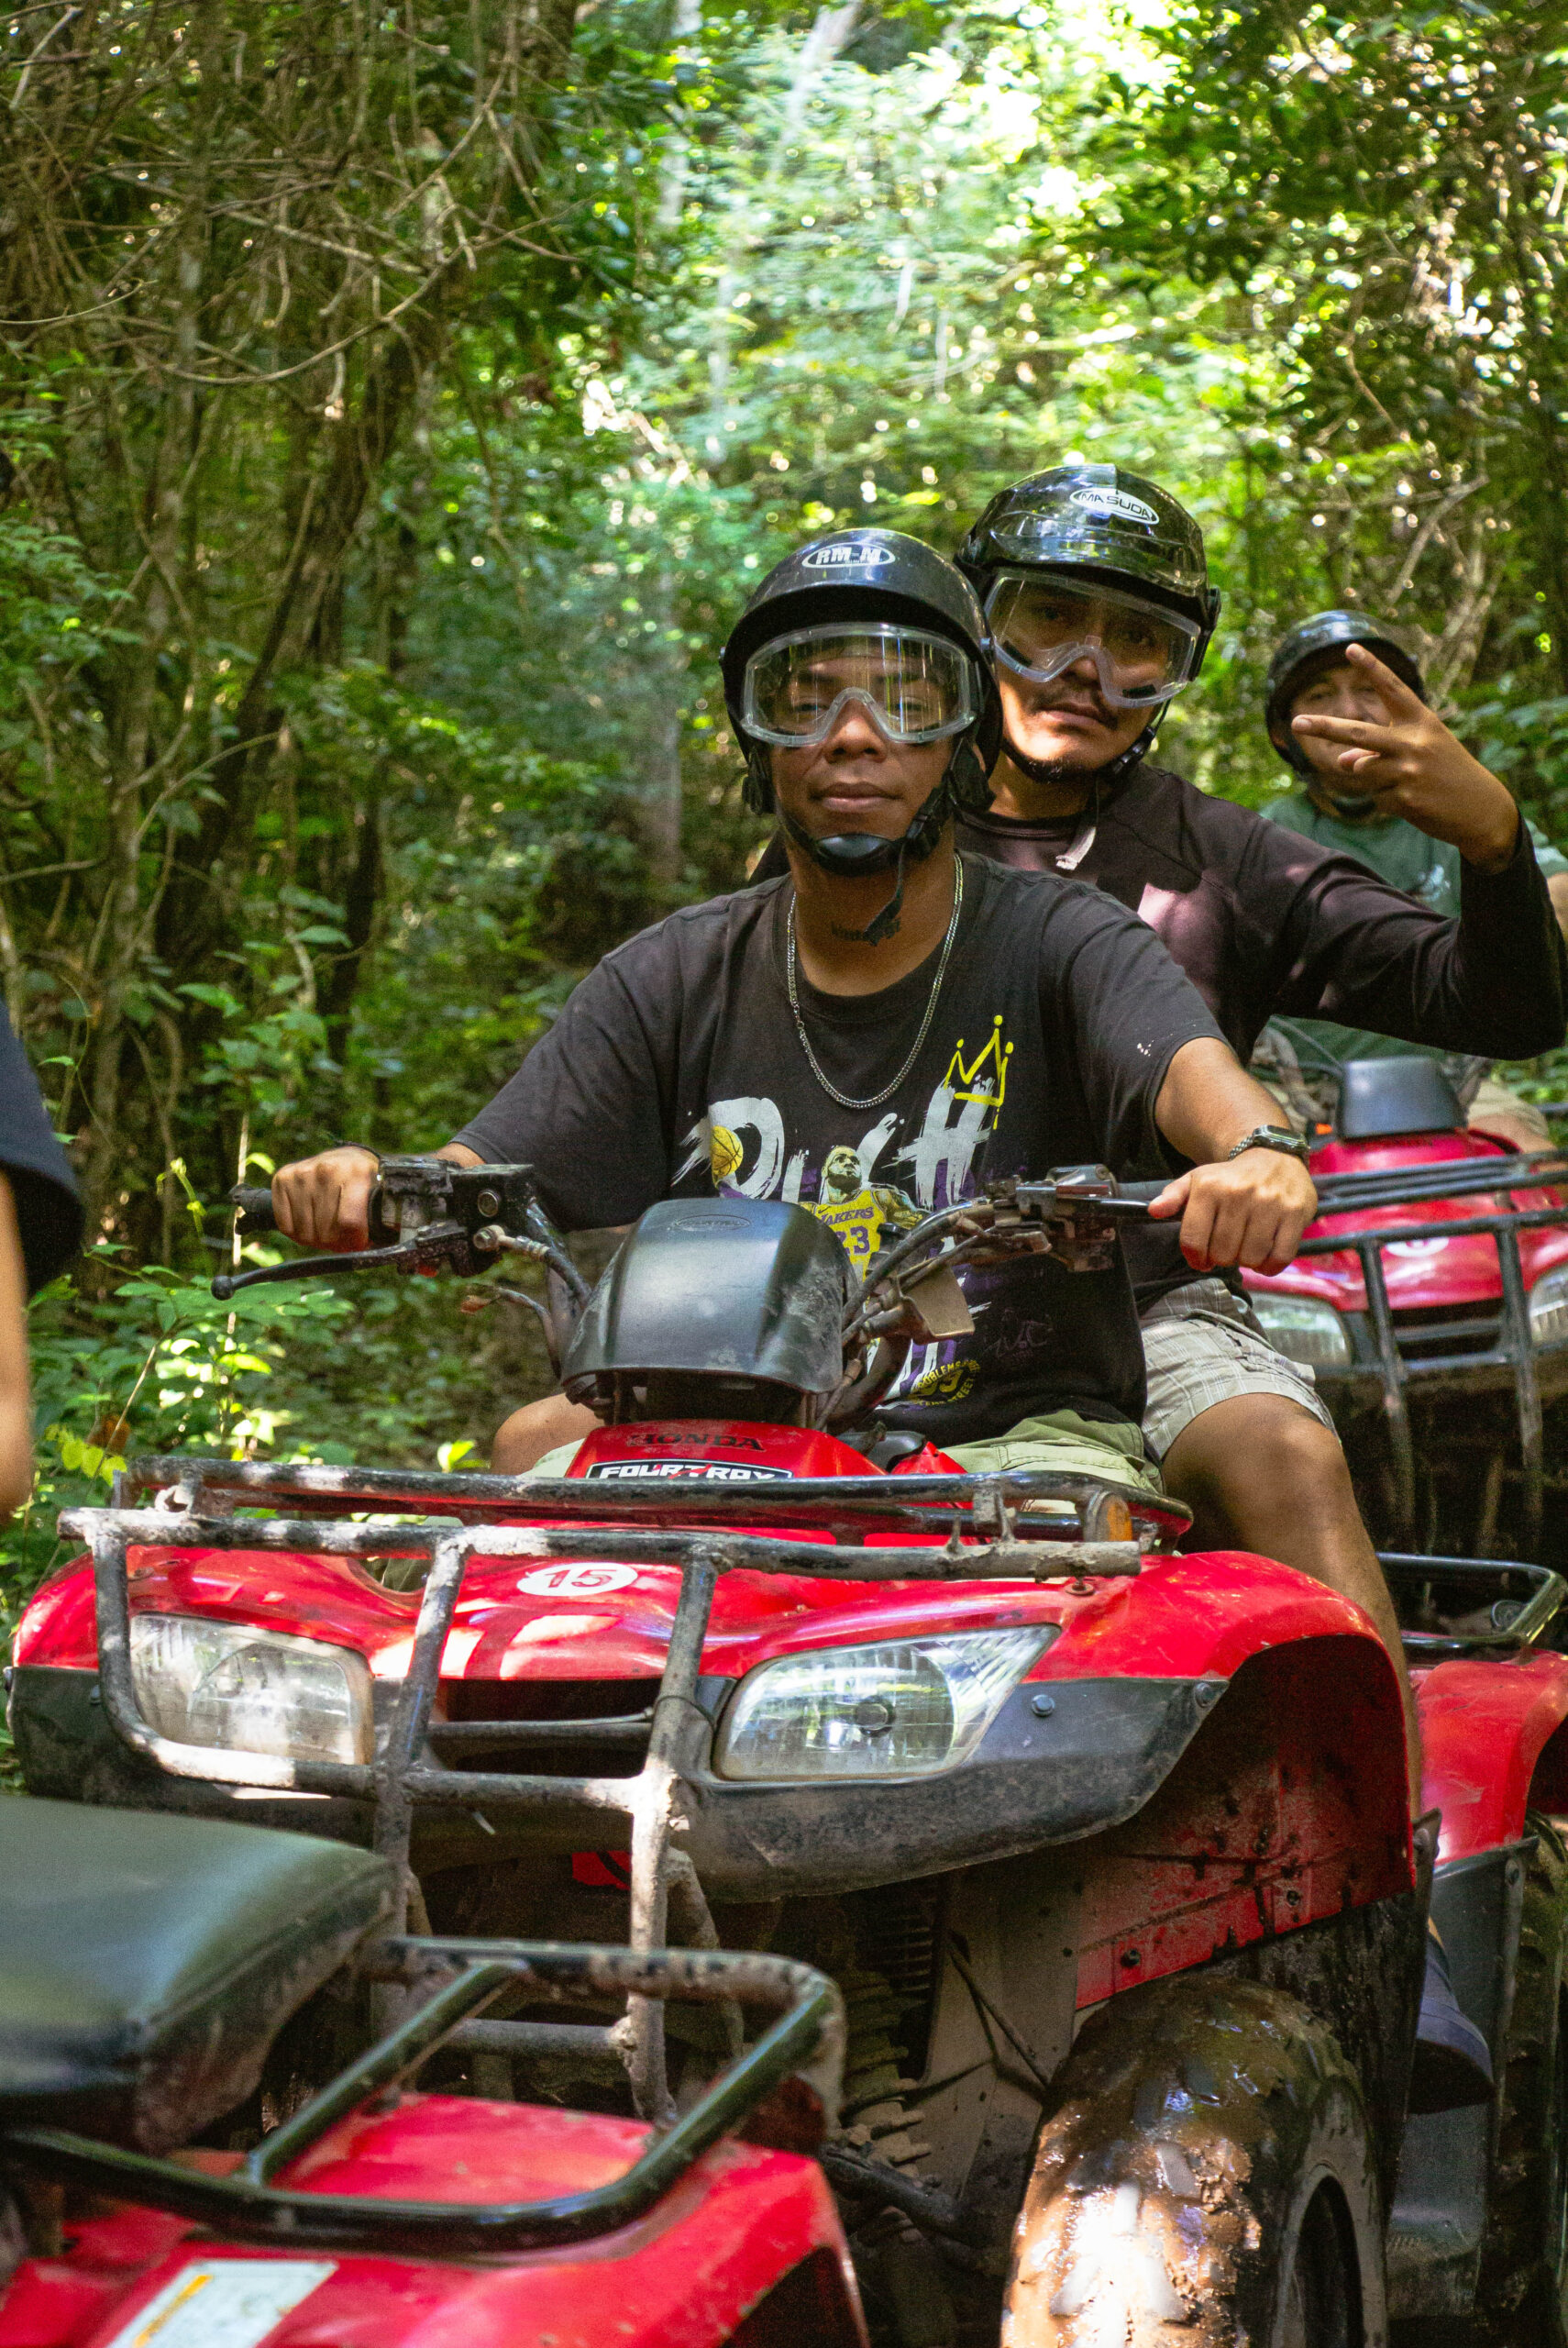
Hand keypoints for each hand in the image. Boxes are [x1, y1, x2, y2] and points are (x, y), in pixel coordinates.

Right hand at [272, 1145, 378, 1251]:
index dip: (355, 1241)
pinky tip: (310, 1220)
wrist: (346, 1159)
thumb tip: (376, 1249)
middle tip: (343, 1235)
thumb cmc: (364, 1183)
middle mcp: (326, 1169)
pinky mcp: (282, 1179)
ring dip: (317, 1239)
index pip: (350, 1223)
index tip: (360, 1241)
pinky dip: (298, 1232)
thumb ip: (380, 1220)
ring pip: (305, 1234)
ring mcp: (301, 1173)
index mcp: (356, 1171)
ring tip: (328, 1227)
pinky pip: (286, 1226)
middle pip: (326, 1233)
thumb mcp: (378, 1196)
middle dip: (337, 1242)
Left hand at [1149, 1149, 1316, 1274]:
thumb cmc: (1230, 1177)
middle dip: (1222, 1257)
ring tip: (1246, 1247)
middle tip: (1227, 1248)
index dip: (1195, 1258)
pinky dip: (1270, 1266)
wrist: (1274, 1155)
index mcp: (1209, 1186)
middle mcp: (1239, 1193)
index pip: (1193, 1240)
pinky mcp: (1296, 1213)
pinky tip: (1265, 1256)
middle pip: (1222, 1253)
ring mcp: (1270, 1204)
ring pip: (1250, 1258)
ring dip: (1246, 1261)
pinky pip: (1279, 1258)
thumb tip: (1154, 1210)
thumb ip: (1173, 1196)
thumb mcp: (1197, 1180)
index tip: (1201, 1259)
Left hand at [1292, 642, 1519, 870]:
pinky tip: (1415, 802)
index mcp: (1422, 721)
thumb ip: (1378, 751)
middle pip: (1359, 733)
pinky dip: (1388, 800)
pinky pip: (1377, 798)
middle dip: (1325, 728)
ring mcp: (1409, 771)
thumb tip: (1342, 762)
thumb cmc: (1445, 774)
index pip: (1393, 690)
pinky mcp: (1406, 798)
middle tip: (1296, 722)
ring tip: (1408, 784)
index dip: (1372, 668)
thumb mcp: (1418, 753)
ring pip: (1364, 771)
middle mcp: (1414, 741)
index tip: (1350, 648)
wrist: (1481, 809)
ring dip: (1374, 779)